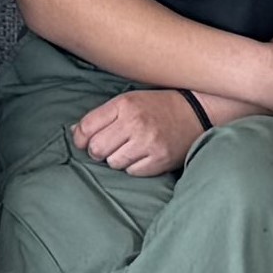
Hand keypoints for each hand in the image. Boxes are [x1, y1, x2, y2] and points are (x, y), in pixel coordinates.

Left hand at [72, 87, 209, 177]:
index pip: (87, 127)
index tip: (84, 141)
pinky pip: (132, 172)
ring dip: (117, 159)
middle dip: (98, 151)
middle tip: (108, 146)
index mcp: (124, 104)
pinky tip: (142, 155)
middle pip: (97, 148)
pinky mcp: (160, 159)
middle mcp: (135, 123)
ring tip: (129, 149)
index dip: (80, 138)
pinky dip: (133, 167)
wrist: (197, 111)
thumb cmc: (158, 106)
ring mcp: (148, 142)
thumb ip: (102, 116)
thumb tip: (75, 132)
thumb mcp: (129, 100)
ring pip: (113, 163)